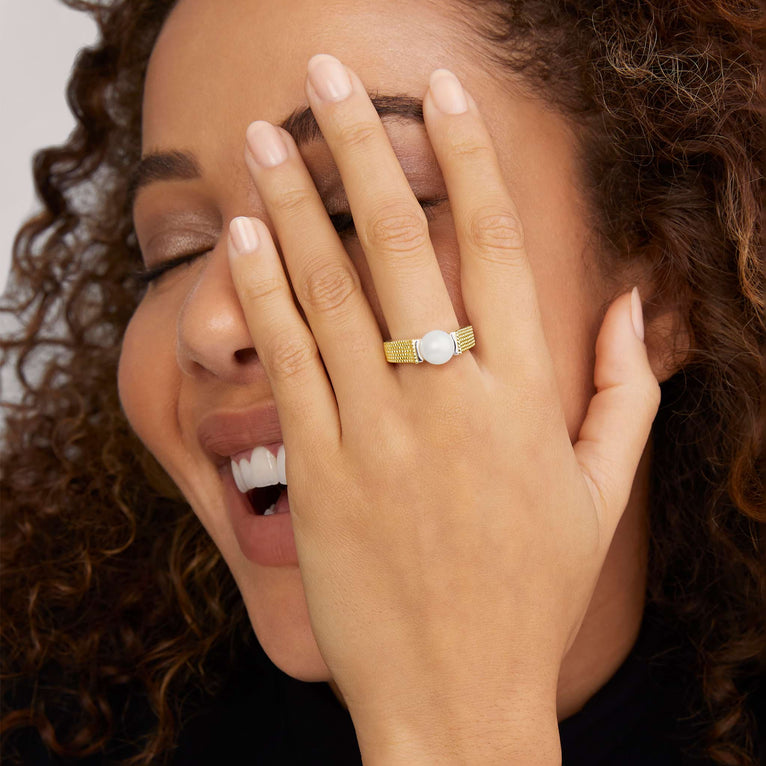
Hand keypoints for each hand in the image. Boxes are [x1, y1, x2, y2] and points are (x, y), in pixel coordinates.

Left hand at [227, 55, 659, 763]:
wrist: (458, 693)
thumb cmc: (532, 591)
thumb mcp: (601, 492)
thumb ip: (623, 391)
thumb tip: (637, 305)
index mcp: (526, 396)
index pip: (501, 245)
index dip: (471, 159)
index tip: (441, 94)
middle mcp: (451, 399)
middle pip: (402, 244)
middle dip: (361, 148)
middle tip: (324, 76)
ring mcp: (378, 434)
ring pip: (328, 291)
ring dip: (294, 204)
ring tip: (265, 135)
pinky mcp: (319, 472)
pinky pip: (287, 363)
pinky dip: (262, 293)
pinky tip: (244, 236)